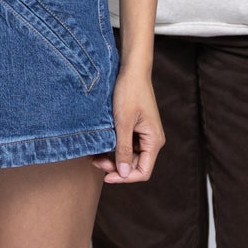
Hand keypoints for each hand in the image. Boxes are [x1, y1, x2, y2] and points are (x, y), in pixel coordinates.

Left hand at [99, 61, 163, 184]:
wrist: (131, 70)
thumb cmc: (129, 92)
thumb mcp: (123, 122)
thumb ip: (123, 149)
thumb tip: (124, 173)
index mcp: (154, 141)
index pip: (143, 171)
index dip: (125, 178)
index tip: (106, 177)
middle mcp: (151, 140)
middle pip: (134, 165)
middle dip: (115, 167)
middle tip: (95, 161)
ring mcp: (143, 134)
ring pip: (127, 155)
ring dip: (111, 158)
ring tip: (94, 154)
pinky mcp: (135, 128)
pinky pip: (124, 144)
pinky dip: (112, 147)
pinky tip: (99, 145)